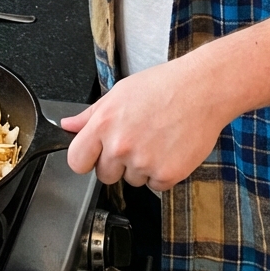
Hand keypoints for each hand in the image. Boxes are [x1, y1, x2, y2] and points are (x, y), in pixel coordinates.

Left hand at [60, 55, 225, 189]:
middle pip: (104, 175)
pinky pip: (155, 185)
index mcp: (104, 124)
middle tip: (136, 139)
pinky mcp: (167, 175)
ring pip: (132, 180)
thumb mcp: (120, 93)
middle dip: (116, 163)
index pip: (76, 161)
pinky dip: (162, 172)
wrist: (203, 89)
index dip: (86, 159)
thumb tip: (67, 125)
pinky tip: (170, 148)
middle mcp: (121, 146)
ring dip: (141, 167)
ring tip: (157, 138)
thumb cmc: (163, 86)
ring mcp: (144, 163)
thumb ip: (90, 115)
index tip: (95, 154)